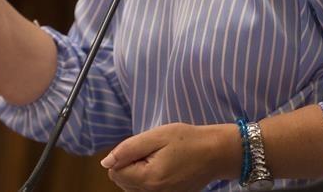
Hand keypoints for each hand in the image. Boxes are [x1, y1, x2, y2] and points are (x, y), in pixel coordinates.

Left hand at [100, 122, 236, 191]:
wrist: (217, 153)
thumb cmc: (188, 140)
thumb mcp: (156, 136)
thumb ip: (128, 149)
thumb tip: (106, 162)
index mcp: (149, 179)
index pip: (115, 172)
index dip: (124, 155)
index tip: (143, 147)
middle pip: (122, 181)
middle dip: (129, 164)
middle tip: (152, 151)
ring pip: (132, 187)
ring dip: (138, 172)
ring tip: (158, 158)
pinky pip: (146, 191)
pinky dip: (148, 179)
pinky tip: (162, 167)